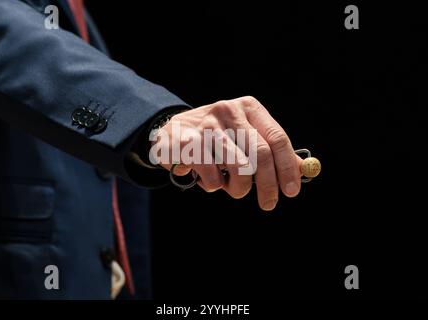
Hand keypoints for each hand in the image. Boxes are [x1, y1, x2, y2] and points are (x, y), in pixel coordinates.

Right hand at [150, 96, 302, 210]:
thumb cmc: (215, 139)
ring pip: (239, 169)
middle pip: (260, 154)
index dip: (287, 167)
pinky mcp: (189, 143)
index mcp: (248, 108)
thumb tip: (303, 170)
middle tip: (269, 204)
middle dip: (268, 185)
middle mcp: (229, 111)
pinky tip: (206, 177)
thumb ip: (271, 150)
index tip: (291, 191)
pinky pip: (213, 178)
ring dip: (238, 188)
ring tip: (231, 187)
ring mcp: (207, 126)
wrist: (171, 133)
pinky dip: (213, 187)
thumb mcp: (244, 136)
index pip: (277, 138)